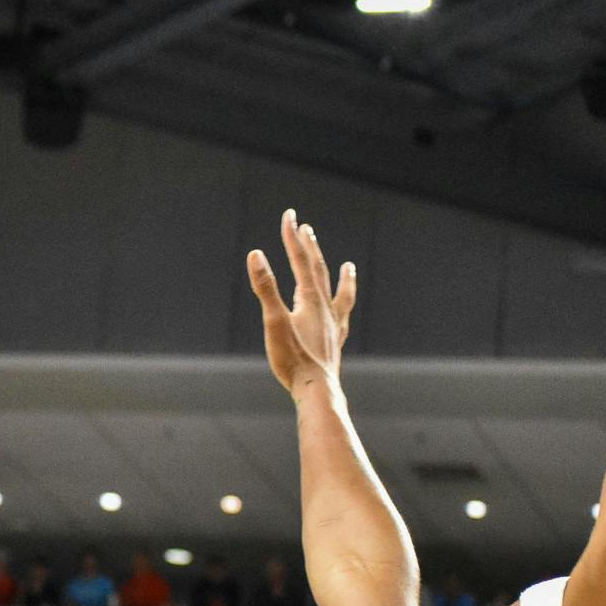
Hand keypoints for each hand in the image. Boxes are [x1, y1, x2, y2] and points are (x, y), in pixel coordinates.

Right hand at [248, 209, 357, 398]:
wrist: (317, 389)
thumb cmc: (292, 359)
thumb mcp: (273, 321)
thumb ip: (266, 288)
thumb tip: (256, 255)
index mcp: (310, 299)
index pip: (300, 260)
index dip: (292, 237)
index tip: (289, 216)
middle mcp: (326, 307)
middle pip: (319, 270)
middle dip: (310, 248)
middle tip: (305, 228)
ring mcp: (333, 324)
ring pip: (337, 292)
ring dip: (339, 275)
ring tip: (348, 265)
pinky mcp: (335, 341)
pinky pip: (344, 316)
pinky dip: (345, 307)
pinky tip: (345, 308)